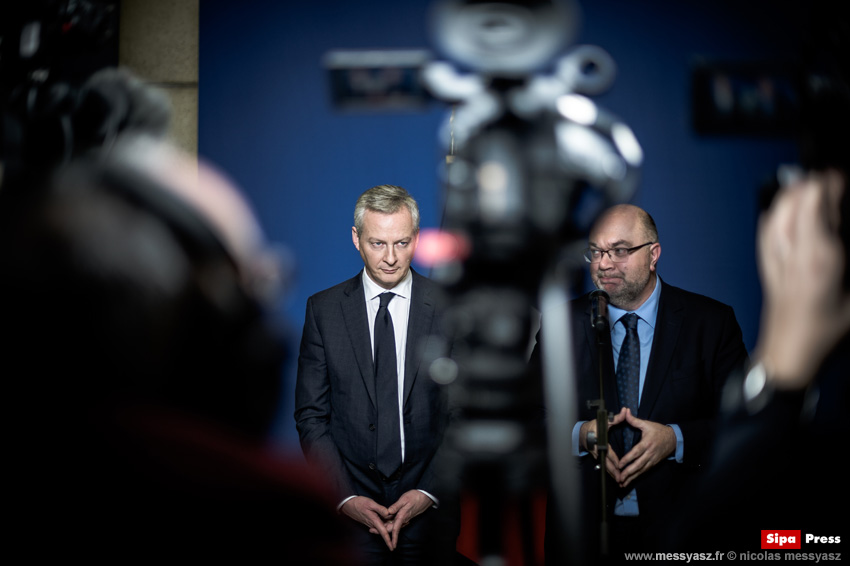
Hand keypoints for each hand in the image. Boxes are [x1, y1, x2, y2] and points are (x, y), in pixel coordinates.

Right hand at [341, 496, 393, 549]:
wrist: (349, 505)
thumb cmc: (359, 503)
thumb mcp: (371, 503)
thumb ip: (380, 509)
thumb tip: (388, 514)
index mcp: (374, 521)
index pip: (383, 533)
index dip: (388, 540)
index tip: (392, 548)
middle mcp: (373, 524)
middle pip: (384, 531)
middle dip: (392, 530)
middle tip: (398, 523)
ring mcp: (371, 524)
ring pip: (382, 528)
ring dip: (388, 526)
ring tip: (394, 519)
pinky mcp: (370, 521)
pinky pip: (379, 524)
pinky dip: (384, 522)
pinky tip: (388, 517)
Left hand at [379, 490, 431, 549]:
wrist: (424, 497)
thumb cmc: (414, 497)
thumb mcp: (404, 499)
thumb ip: (396, 506)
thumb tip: (388, 512)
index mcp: (402, 516)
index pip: (395, 529)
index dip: (392, 538)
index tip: (391, 545)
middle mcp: (402, 519)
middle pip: (391, 529)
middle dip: (383, 532)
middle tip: (371, 530)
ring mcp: (403, 518)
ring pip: (393, 526)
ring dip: (385, 527)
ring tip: (374, 527)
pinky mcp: (404, 516)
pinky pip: (395, 522)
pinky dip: (388, 523)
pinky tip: (384, 521)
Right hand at [582, 407, 627, 481]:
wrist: (582, 432)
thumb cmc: (593, 426)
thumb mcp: (604, 421)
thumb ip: (616, 418)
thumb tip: (625, 411)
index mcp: (598, 441)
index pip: (607, 451)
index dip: (613, 459)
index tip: (619, 465)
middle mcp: (596, 449)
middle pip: (605, 462)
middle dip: (613, 470)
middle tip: (620, 478)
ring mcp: (595, 454)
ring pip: (604, 465)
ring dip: (611, 473)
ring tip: (619, 480)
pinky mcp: (596, 456)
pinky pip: (603, 464)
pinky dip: (609, 470)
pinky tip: (614, 475)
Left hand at [616, 409, 676, 487]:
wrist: (674, 439)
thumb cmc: (659, 431)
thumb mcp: (647, 424)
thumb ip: (634, 420)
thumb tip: (625, 411)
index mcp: (647, 443)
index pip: (636, 453)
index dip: (628, 459)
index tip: (620, 465)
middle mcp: (650, 453)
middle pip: (638, 465)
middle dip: (628, 472)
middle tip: (619, 478)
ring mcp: (652, 460)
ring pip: (641, 470)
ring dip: (632, 477)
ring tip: (622, 483)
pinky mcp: (653, 463)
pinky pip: (644, 471)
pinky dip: (637, 476)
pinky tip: (630, 480)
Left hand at [756, 170, 849, 387]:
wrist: (788, 352)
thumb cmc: (825, 331)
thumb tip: (846, 232)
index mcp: (819, 258)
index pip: (816, 203)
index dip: (830, 184)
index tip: (841, 178)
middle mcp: (793, 252)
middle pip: (794, 200)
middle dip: (813, 184)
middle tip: (831, 182)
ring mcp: (774, 256)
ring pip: (777, 210)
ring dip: (793, 195)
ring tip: (812, 189)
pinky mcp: (765, 263)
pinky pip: (767, 228)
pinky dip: (778, 213)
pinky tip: (787, 211)